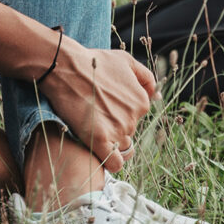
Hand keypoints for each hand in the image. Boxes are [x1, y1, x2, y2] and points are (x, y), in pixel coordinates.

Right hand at [37, 44, 156, 172]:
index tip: (105, 108)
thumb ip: (146, 77)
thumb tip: (157, 96)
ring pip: (119, 146)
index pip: (136, 118)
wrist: (66, 67)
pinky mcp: (100, 140)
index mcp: (142, 102)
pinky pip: (114, 163)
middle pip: (127, 133)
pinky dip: (110, 162)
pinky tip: (100, 153)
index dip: (120, 114)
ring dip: (108, 141)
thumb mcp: (125, 61)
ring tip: (90, 125)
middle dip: (114, 127)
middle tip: (94, 114)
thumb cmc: (93, 61)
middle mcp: (134, 118)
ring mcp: (118, 130)